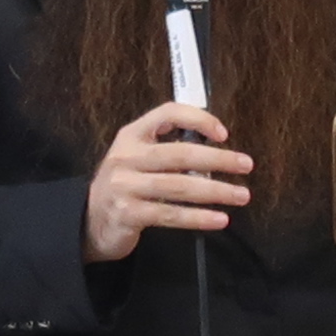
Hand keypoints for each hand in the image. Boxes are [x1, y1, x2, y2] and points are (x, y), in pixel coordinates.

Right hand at [85, 100, 248, 260]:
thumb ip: (168, 148)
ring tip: (241, 195)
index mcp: (132, 135)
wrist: (90, 221)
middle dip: (218, 159)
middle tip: (245, 165)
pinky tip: (219, 219)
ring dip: (216, 191)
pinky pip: (171, 214)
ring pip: (180, 186)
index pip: (167, 114)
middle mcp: (126, 157)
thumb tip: (215, 150)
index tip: (222, 133)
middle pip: (180, 154)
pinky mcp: (129, 213)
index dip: (197, 119)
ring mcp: (125, 186)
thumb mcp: (138, 158)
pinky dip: (199, 217)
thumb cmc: (125, 186)